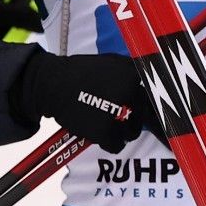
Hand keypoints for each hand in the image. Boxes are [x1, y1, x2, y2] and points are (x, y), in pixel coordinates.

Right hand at [10, 51, 152, 152]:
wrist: (53, 84)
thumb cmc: (82, 72)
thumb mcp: (112, 60)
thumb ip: (133, 70)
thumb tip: (152, 80)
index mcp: (134, 75)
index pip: (153, 96)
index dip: (146, 105)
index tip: (142, 110)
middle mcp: (130, 93)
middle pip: (143, 116)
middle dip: (133, 118)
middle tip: (118, 116)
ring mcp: (118, 113)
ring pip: (132, 133)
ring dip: (123, 132)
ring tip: (107, 123)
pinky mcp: (104, 131)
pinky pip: (117, 145)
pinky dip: (111, 143)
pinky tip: (102, 133)